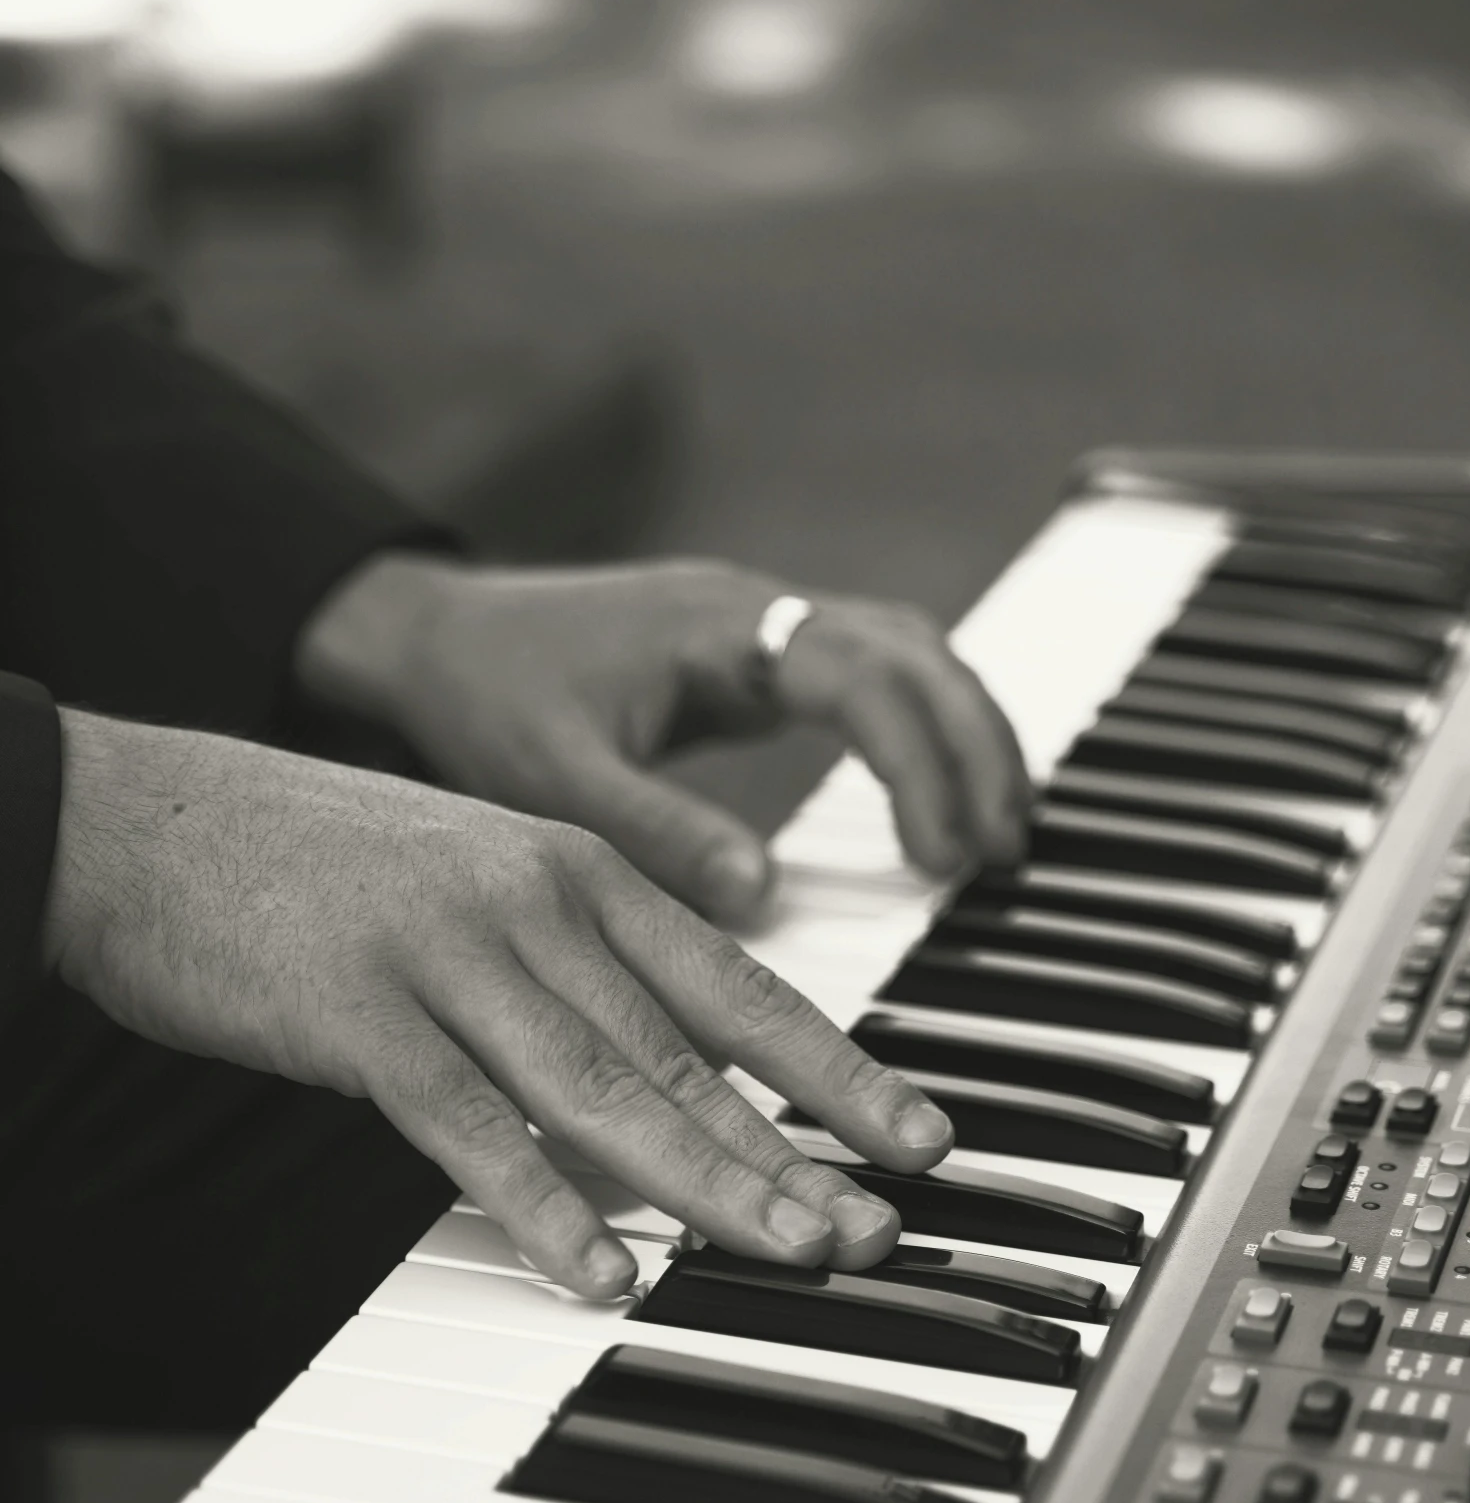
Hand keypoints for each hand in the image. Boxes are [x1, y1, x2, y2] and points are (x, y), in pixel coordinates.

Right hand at [44, 712, 954, 1296]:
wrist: (148, 815)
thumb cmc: (320, 868)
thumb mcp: (474, 889)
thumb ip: (573, 974)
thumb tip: (666, 1081)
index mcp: (577, 873)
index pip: (740, 986)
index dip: (840, 1068)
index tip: (919, 1138)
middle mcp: (535, 904)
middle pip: (692, 1051)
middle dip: (799, 1149)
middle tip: (879, 1231)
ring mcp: (448, 954)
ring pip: (606, 1086)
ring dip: (708, 1181)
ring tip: (790, 1254)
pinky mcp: (357, 1013)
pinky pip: (468, 1125)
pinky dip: (540, 1206)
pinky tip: (604, 1272)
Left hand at [296, 554, 1029, 922]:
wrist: (438, 637)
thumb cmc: (487, 698)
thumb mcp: (556, 780)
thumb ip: (658, 834)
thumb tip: (768, 895)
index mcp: (719, 626)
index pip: (863, 676)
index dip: (919, 764)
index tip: (940, 854)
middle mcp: (758, 607)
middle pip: (917, 653)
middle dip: (974, 750)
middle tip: (998, 855)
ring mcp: (765, 620)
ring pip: (911, 654)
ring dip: (964, 734)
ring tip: (993, 836)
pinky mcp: (759, 650)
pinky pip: (875, 673)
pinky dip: (923, 729)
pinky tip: (936, 798)